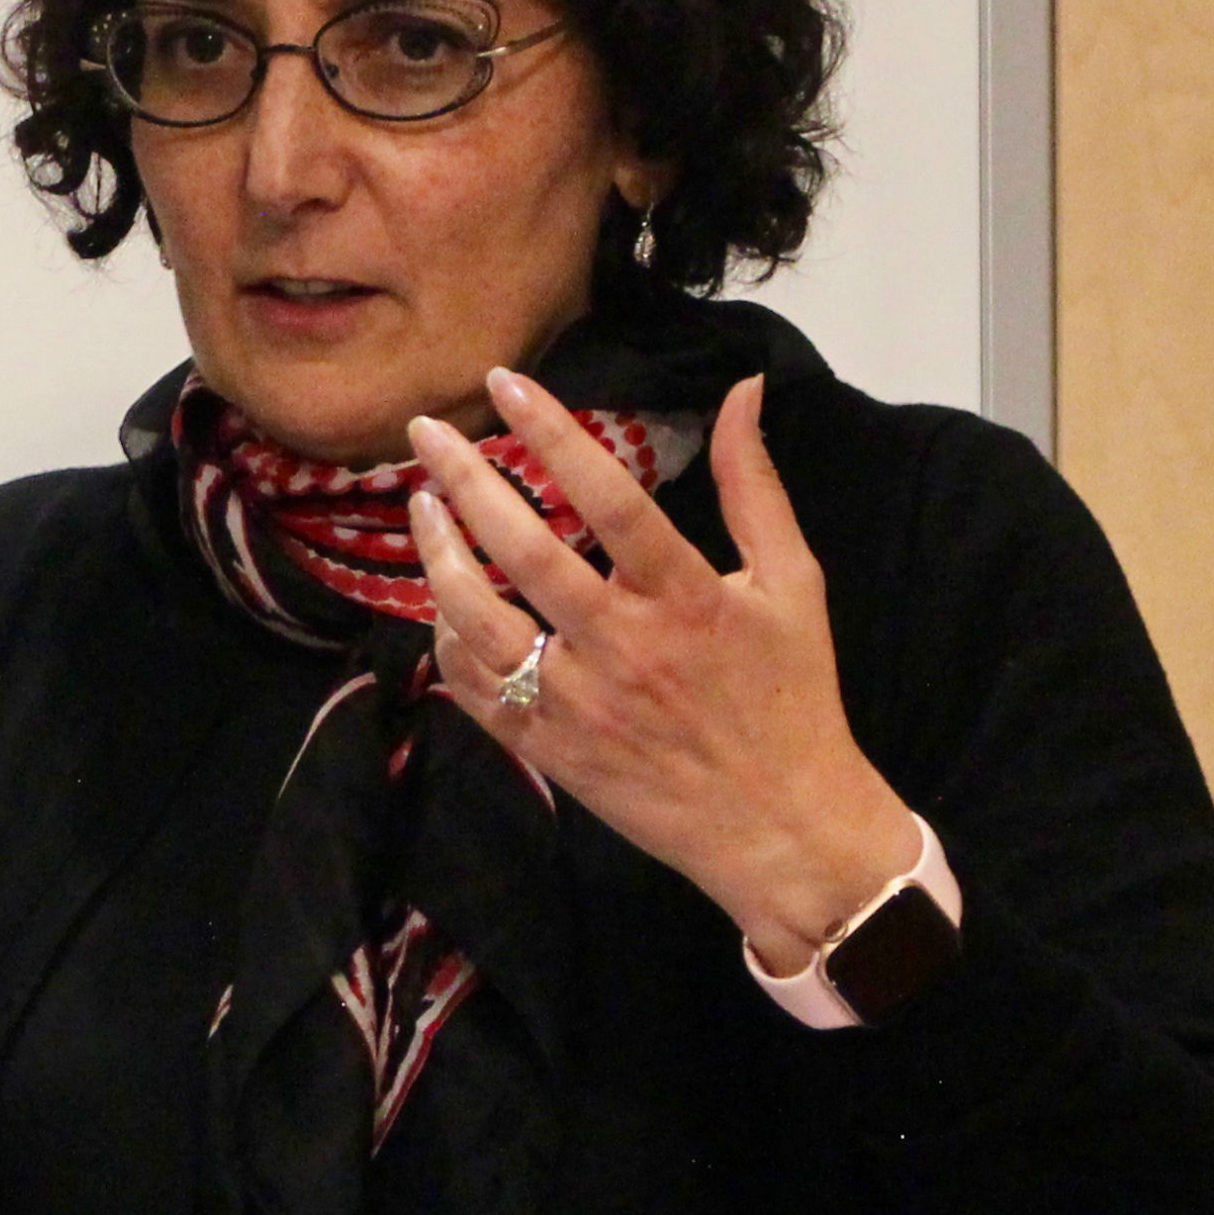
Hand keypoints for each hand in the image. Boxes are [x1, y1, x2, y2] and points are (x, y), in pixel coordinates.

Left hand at [406, 368, 919, 976]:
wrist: (784, 831)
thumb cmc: (793, 698)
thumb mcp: (793, 584)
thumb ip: (755, 487)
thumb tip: (742, 391)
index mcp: (686, 599)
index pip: (609, 496)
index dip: (553, 433)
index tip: (505, 383)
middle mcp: (624, 648)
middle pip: (525, 551)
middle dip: (465, 480)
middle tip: (424, 431)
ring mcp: (578, 704)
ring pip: (480, 621)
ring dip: (438, 557)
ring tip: (420, 506)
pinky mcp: (550, 750)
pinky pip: (475, 689)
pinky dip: (447, 639)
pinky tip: (440, 598)